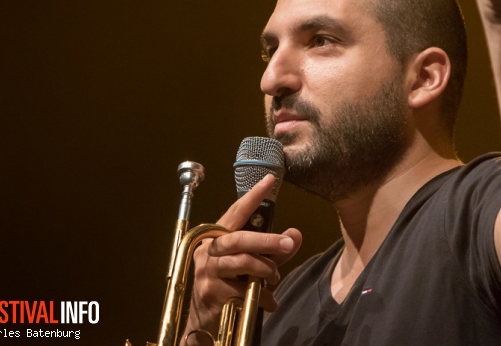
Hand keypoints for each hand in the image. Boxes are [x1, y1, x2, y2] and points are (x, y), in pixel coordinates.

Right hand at [184, 175, 301, 341]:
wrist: (205, 321)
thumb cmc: (230, 286)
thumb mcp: (255, 265)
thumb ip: (274, 251)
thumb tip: (295, 234)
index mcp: (217, 237)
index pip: (236, 212)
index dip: (253, 196)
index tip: (270, 179)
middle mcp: (209, 250)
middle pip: (239, 238)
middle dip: (267, 240)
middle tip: (287, 243)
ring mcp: (207, 271)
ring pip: (243, 262)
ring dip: (266, 270)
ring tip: (275, 279)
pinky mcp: (211, 292)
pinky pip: (244, 289)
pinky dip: (263, 296)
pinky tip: (269, 302)